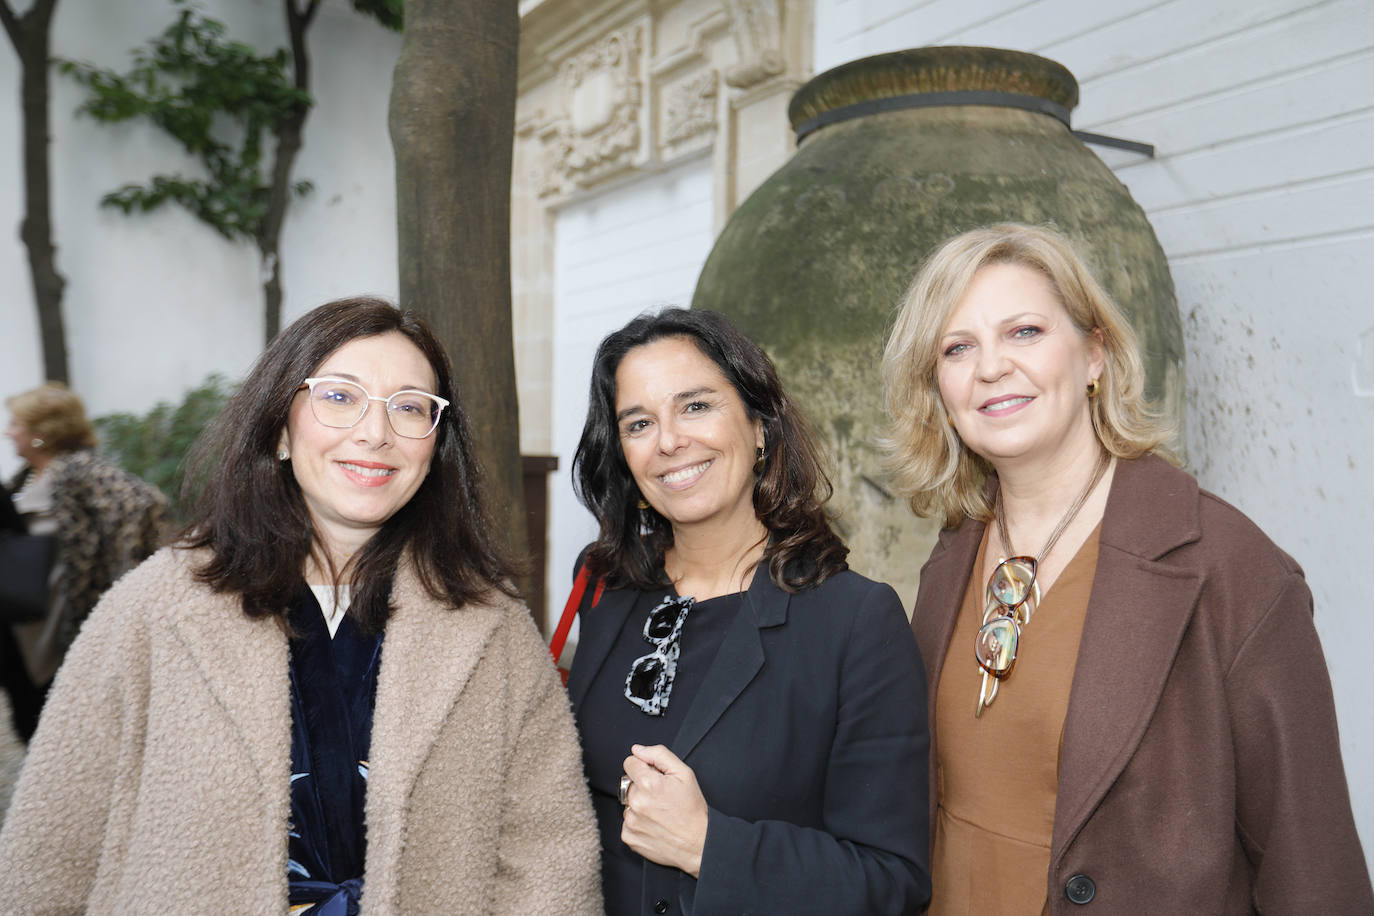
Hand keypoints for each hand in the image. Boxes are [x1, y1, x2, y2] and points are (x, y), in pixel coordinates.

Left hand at [620, 744, 708, 876]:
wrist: (698, 843)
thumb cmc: (692, 808)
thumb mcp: (684, 773)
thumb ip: (659, 755)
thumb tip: (637, 750)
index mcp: (648, 783)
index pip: (629, 763)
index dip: (644, 767)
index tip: (655, 776)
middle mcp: (635, 802)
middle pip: (629, 784)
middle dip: (642, 787)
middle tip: (662, 797)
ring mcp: (631, 822)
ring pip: (627, 803)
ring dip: (639, 805)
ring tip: (659, 813)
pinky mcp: (629, 837)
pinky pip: (627, 823)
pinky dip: (638, 823)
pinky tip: (654, 825)